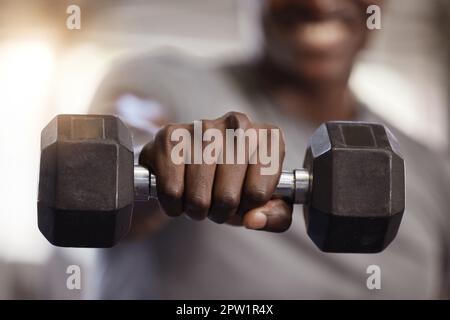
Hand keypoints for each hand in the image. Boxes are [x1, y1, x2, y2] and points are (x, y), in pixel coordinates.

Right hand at [139, 112, 291, 231]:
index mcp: (269, 138)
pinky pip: (171, 192)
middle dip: (220, 212)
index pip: (257, 195)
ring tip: (198, 196)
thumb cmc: (232, 182)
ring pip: (198, 198)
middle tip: (217, 202)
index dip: (246, 208)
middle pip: (227, 197)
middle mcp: (239, 124)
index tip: (242, 198)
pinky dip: (173, 205)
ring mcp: (203, 125)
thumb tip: (253, 219)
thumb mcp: (262, 202)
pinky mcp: (170, 135)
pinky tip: (178, 191)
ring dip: (196, 210)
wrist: (190, 161)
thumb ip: (275, 216)